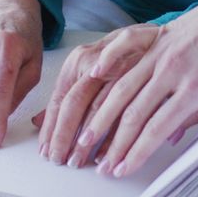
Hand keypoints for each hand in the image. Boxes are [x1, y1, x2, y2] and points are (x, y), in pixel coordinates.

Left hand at [32, 23, 161, 167]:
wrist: (159, 35)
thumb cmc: (121, 55)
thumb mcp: (90, 67)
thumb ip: (66, 95)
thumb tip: (38, 121)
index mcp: (78, 60)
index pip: (58, 99)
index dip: (50, 128)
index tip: (45, 149)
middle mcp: (94, 62)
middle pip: (73, 104)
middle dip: (64, 136)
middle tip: (60, 160)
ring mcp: (117, 67)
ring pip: (97, 108)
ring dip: (87, 139)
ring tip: (80, 162)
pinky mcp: (140, 75)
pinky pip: (123, 109)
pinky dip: (114, 133)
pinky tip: (107, 152)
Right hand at [74, 0, 197, 178]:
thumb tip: (171, 138)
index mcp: (194, 89)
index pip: (155, 130)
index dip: (134, 154)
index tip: (121, 170)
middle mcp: (172, 71)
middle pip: (133, 114)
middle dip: (112, 144)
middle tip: (99, 164)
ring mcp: (161, 51)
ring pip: (122, 87)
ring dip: (101, 116)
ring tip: (86, 137)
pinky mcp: (157, 35)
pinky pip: (124, 49)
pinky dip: (107, 64)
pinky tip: (92, 77)